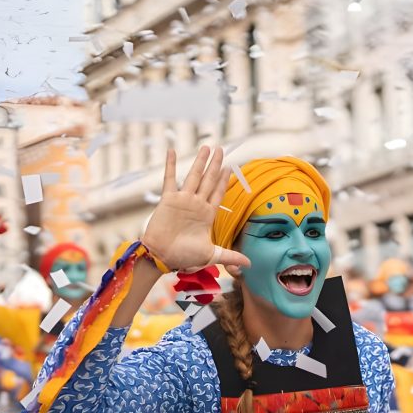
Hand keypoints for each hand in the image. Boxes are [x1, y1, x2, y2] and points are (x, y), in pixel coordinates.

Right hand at [141, 147, 248, 271]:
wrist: (162, 257)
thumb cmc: (184, 257)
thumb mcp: (211, 255)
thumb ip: (230, 256)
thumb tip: (250, 265)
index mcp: (207, 215)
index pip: (218, 193)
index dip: (224, 180)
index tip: (230, 167)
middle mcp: (196, 204)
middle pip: (209, 180)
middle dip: (215, 164)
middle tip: (221, 149)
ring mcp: (183, 200)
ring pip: (194, 176)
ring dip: (200, 161)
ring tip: (207, 147)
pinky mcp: (168, 199)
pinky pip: (169, 178)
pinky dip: (171, 164)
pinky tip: (172, 151)